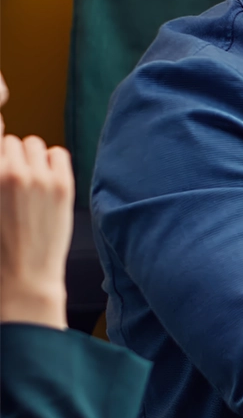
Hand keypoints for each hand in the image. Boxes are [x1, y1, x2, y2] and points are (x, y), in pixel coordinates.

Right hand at [0, 132, 73, 328]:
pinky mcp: (62, 185)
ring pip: (33, 143)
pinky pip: (58, 153)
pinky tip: (48, 180)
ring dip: (31, 157)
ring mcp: (36, 178)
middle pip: (11, 141)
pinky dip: (52, 161)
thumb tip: (5, 158)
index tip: (3, 165)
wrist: (23, 276)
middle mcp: (8, 174)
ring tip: (30, 180)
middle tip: (13, 179)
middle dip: (11, 156)